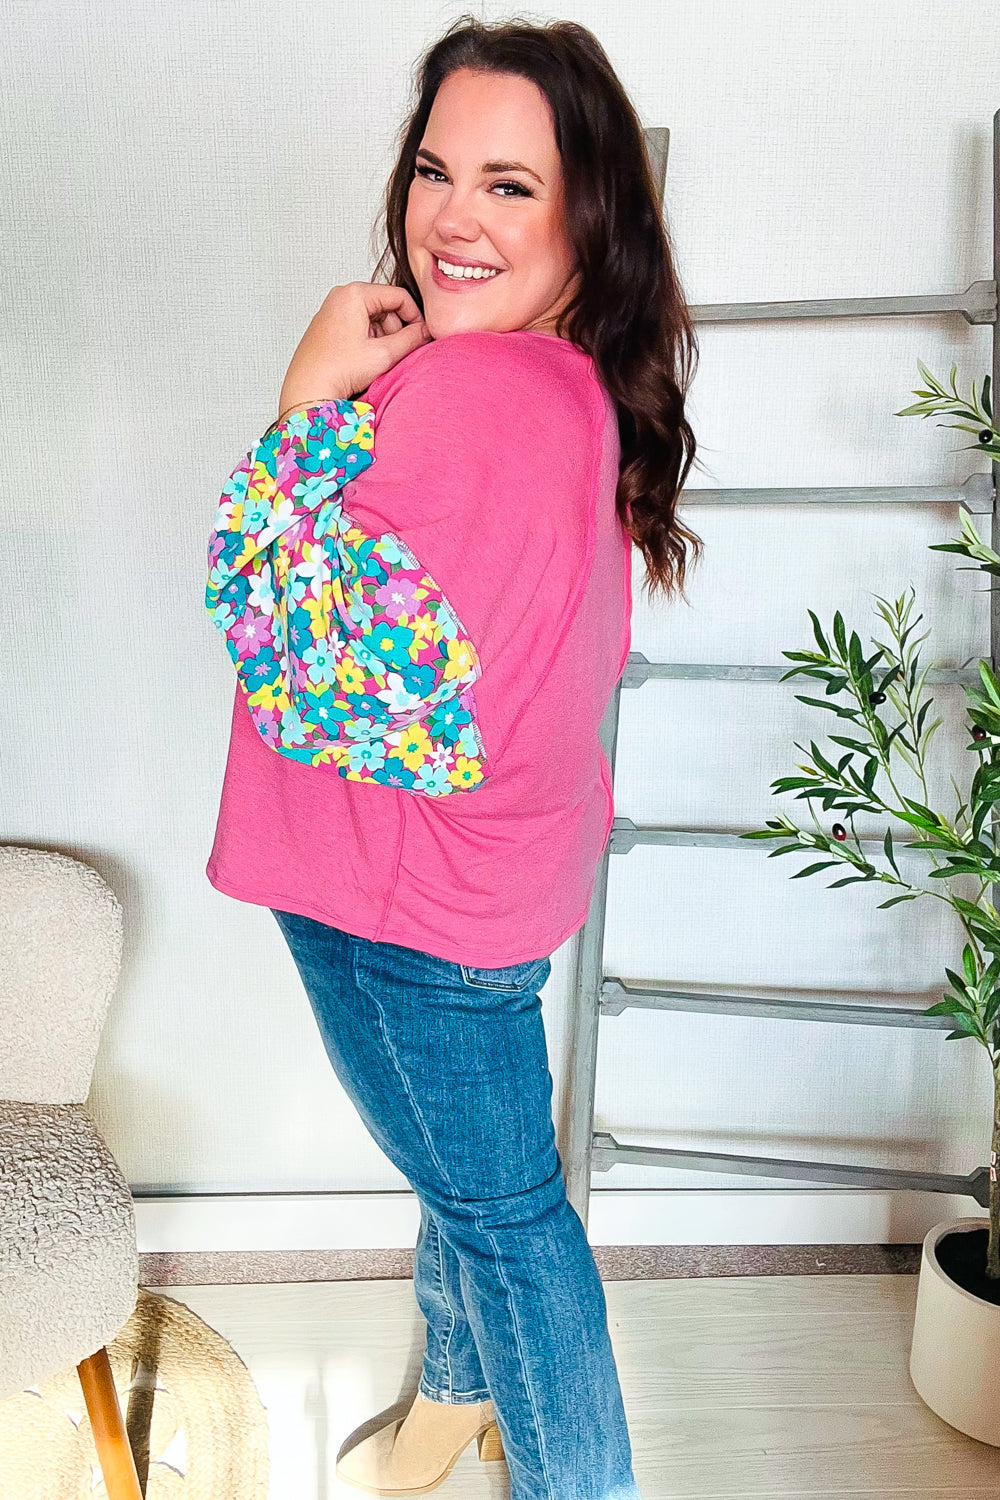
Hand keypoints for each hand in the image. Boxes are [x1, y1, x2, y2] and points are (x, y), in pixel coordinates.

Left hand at [277, 281, 429, 420]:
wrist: (307, 391)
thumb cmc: (336, 370)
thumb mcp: (384, 354)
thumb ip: (412, 338)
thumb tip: (426, 331)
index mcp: (354, 293)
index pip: (399, 296)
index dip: (415, 317)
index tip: (422, 337)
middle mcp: (341, 296)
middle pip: (386, 306)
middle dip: (396, 330)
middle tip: (395, 353)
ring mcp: (333, 310)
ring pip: (373, 318)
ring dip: (383, 338)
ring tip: (375, 360)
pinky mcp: (329, 326)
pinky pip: (359, 326)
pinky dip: (368, 342)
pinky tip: (363, 361)